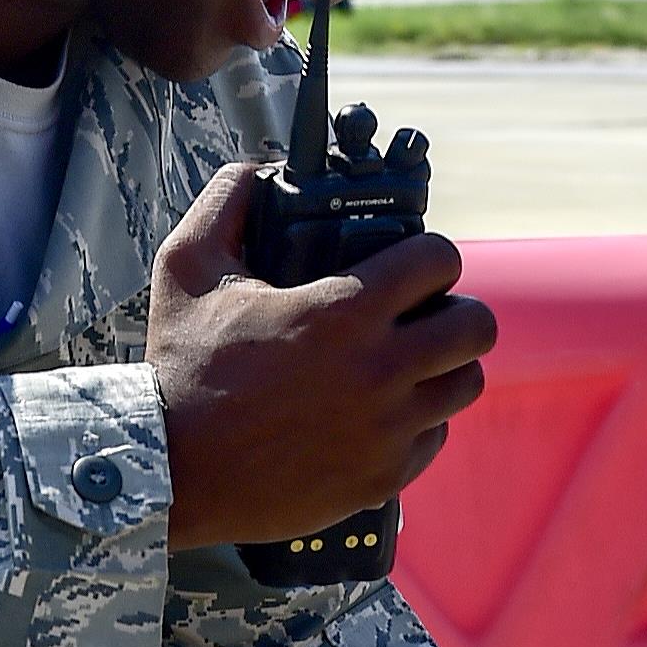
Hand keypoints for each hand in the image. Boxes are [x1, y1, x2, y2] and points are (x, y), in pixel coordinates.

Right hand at [146, 159, 495, 549]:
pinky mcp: (381, 477)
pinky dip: (418, 422)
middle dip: (454, 310)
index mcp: (343, 311)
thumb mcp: (185, 267)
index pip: (439, 260)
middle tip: (423, 316)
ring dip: (445, 367)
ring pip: (464, 383)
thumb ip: (226, 203)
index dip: (429, 254)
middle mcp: (378, 370)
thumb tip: (257, 169)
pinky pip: (434, 438)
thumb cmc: (179, 368)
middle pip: (475, 325)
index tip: (411, 266)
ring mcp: (386, 429)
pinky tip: (384, 414)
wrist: (171, 472)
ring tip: (412, 365)